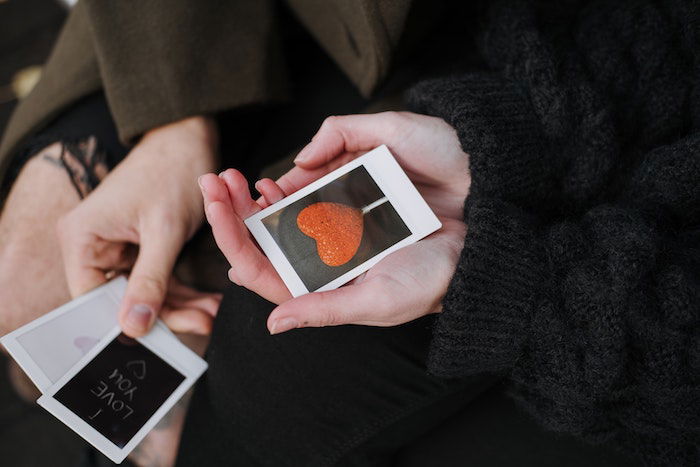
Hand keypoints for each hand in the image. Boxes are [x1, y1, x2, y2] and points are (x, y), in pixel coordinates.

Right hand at [57, 116, 219, 336]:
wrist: (187, 139)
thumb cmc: (171, 172)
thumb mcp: (164, 231)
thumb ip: (150, 280)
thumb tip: (133, 327)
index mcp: (81, 238)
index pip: (94, 299)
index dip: (125, 322)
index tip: (159, 340)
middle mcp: (91, 245)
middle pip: (121, 299)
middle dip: (164, 313)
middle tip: (202, 322)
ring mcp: (115, 247)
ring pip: (144, 292)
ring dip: (179, 304)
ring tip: (211, 312)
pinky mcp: (138, 247)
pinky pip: (157, 279)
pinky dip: (181, 289)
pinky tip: (206, 300)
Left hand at [201, 111, 469, 333]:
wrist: (474, 244)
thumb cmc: (431, 279)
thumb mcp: (378, 300)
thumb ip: (324, 309)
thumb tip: (273, 324)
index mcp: (319, 287)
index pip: (261, 268)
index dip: (233, 238)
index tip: (217, 208)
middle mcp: (319, 263)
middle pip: (261, 240)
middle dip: (233, 211)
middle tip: (213, 181)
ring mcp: (331, 235)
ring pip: (279, 219)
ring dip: (254, 198)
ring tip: (236, 178)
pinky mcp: (348, 211)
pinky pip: (308, 200)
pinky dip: (289, 188)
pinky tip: (277, 180)